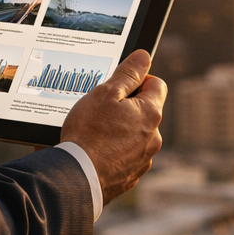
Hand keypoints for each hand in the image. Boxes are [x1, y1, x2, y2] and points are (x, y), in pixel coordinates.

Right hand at [59, 50, 166, 204]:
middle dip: (127, 106)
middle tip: (101, 108)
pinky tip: (95, 151)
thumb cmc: (89, 133)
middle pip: (145, 111)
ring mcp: (143, 159)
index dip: (138, 79)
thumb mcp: (106, 93)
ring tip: (94, 132)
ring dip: (120, 130)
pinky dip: (114, 152)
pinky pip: (125, 156)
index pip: (156, 84)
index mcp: (150, 113)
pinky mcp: (130, 176)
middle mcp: (153, 137)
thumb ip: (128, 73)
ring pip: (135, 135)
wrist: (77, 178)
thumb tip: (144, 56)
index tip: (119, 84)